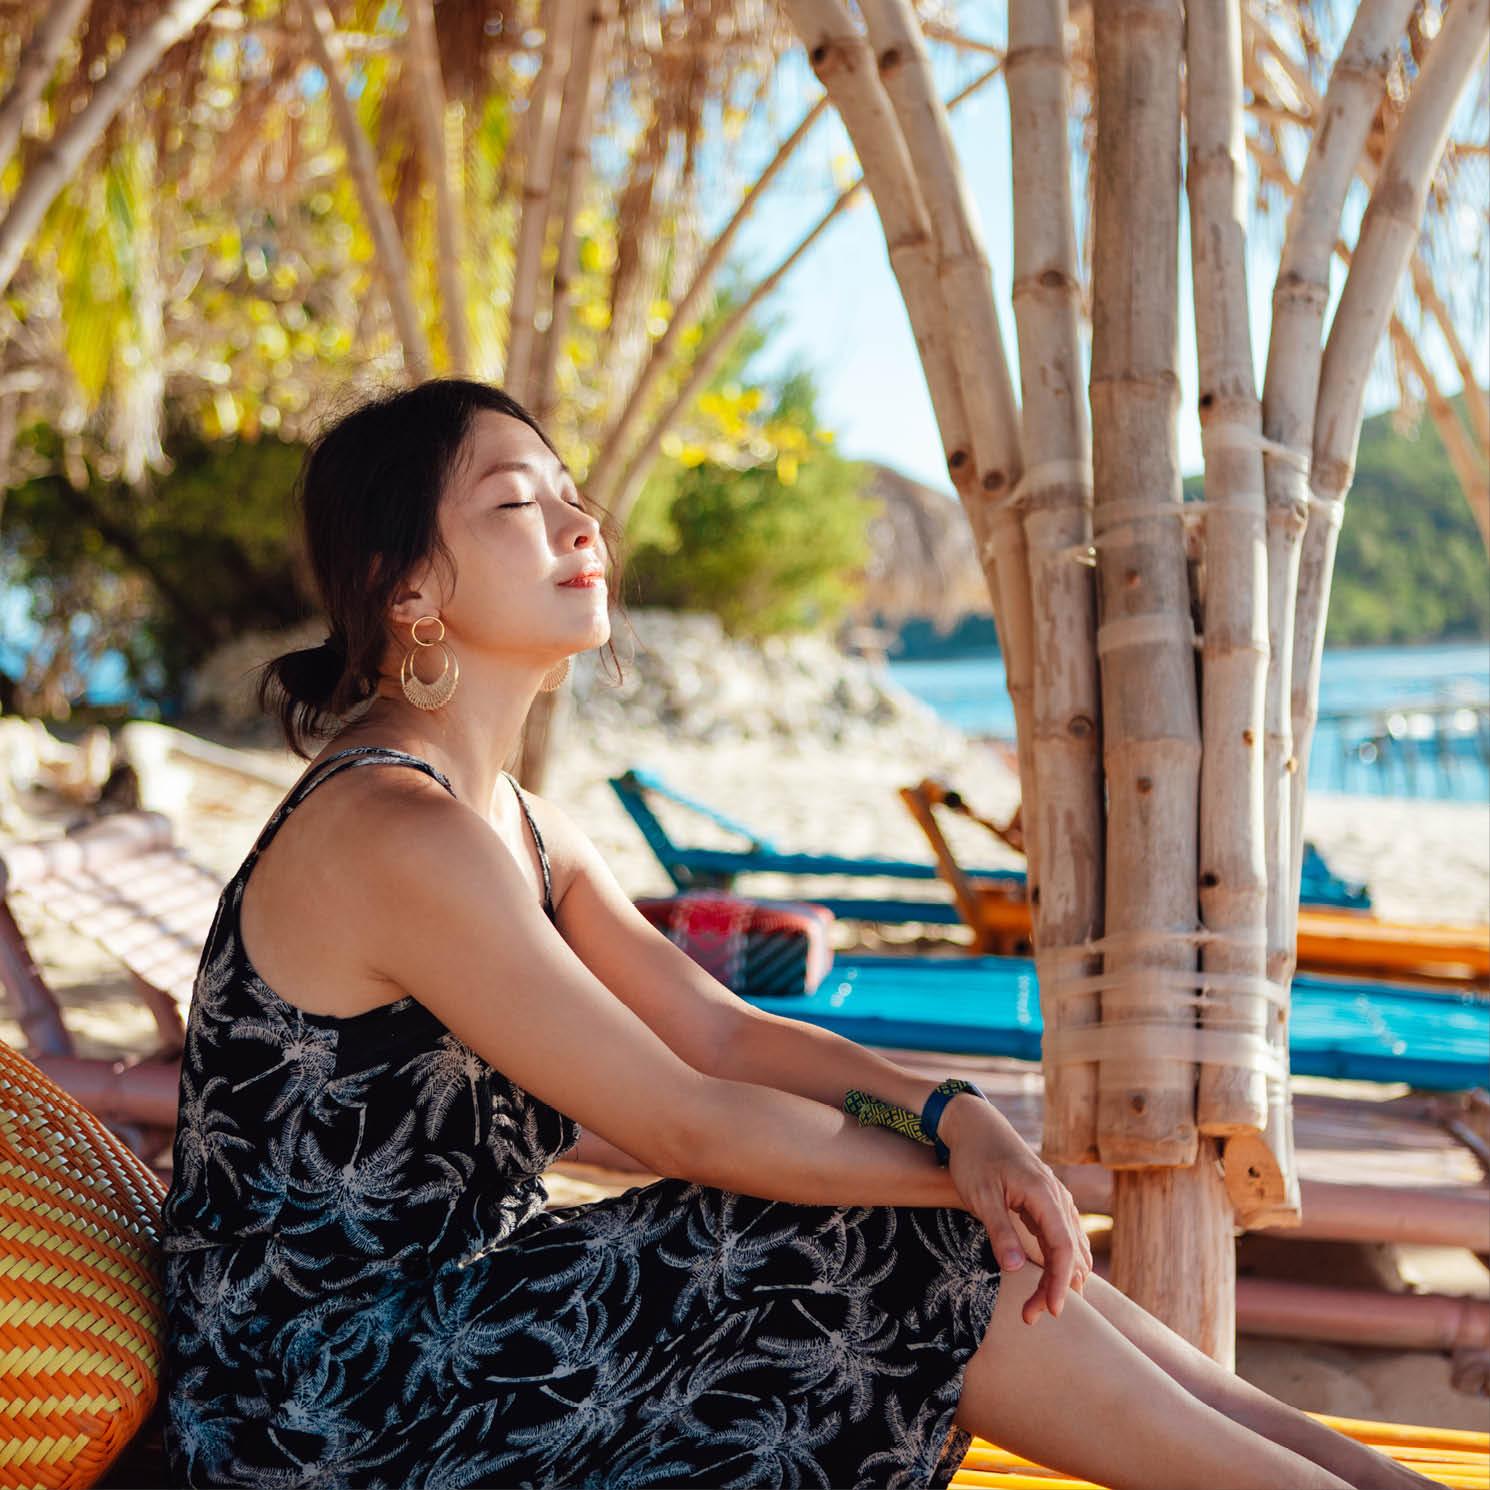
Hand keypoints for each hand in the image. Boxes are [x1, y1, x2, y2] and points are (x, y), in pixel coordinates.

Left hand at [940, 1095, 1093, 1325]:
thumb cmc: (974, 1157)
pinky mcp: (1048, 1198)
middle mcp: (1058, 1196)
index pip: (1063, 1249)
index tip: (1049, 1312)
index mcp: (1044, 1194)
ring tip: (1043, 1304)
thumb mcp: (981, 1195)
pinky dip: (1064, 1258)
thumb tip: (1016, 1269)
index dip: (1058, 1284)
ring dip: (1061, 1275)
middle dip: (1057, 1287)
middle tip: (1032, 1316)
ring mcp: (1056, 1196)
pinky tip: (1058, 1275)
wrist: (975, 1123)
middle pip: (1070, 1252)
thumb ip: (999, 1231)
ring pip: (1072, 1244)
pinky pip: (1066, 1233)